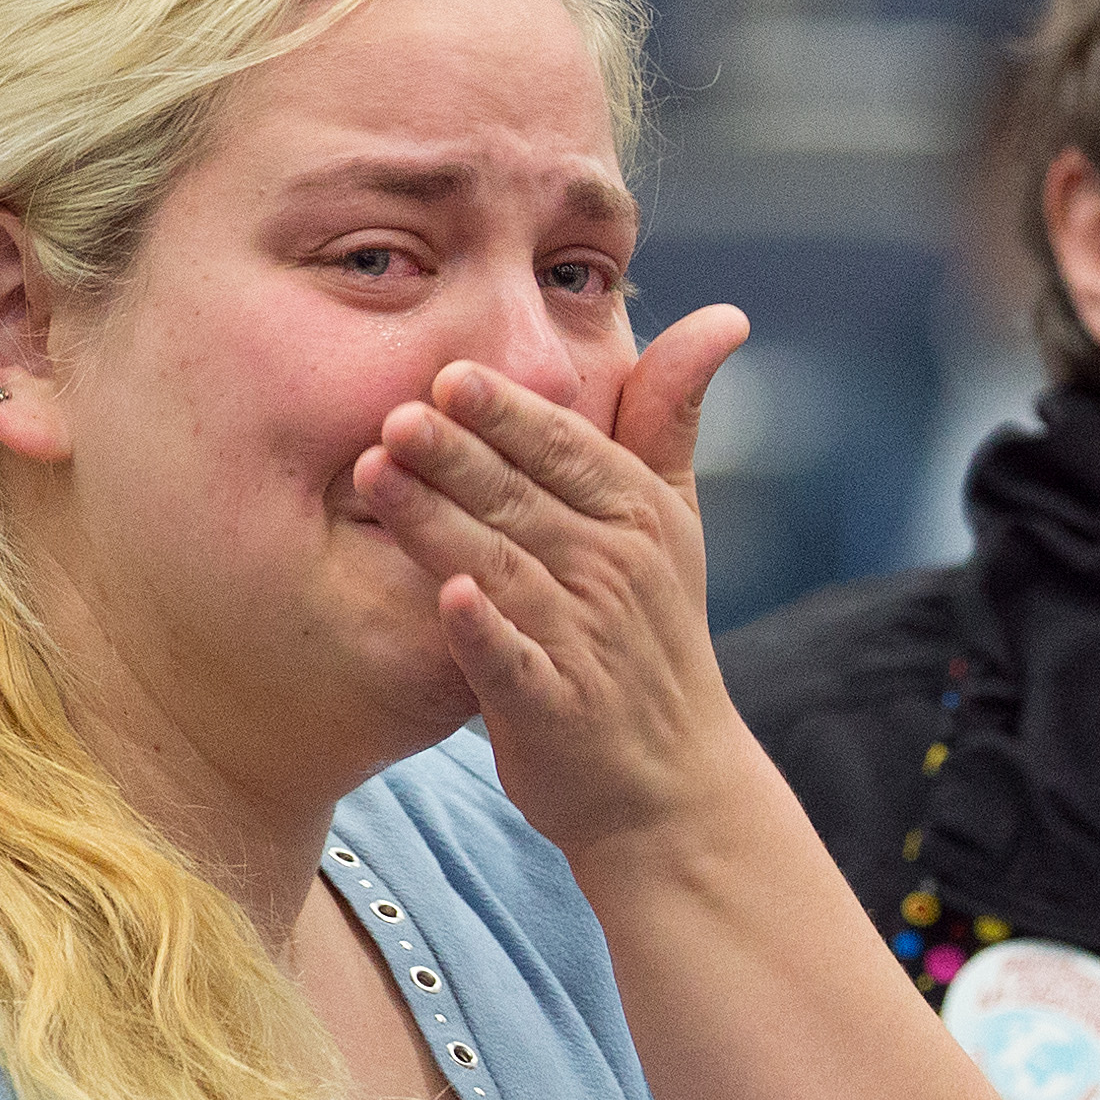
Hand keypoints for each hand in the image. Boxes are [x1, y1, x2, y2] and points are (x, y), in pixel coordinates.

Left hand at [353, 304, 753, 858]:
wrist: (668, 784)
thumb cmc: (653, 638)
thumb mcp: (674, 522)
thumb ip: (669, 418)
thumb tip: (724, 314)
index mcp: (640, 515)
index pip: (569, 448)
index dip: (510, 412)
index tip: (452, 374)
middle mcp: (616, 571)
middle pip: (522, 499)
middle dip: (459, 454)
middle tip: (395, 413)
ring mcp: (584, 641)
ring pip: (502, 567)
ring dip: (441, 522)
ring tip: (375, 475)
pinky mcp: (553, 708)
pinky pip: (510, 661)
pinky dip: (481, 632)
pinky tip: (443, 597)